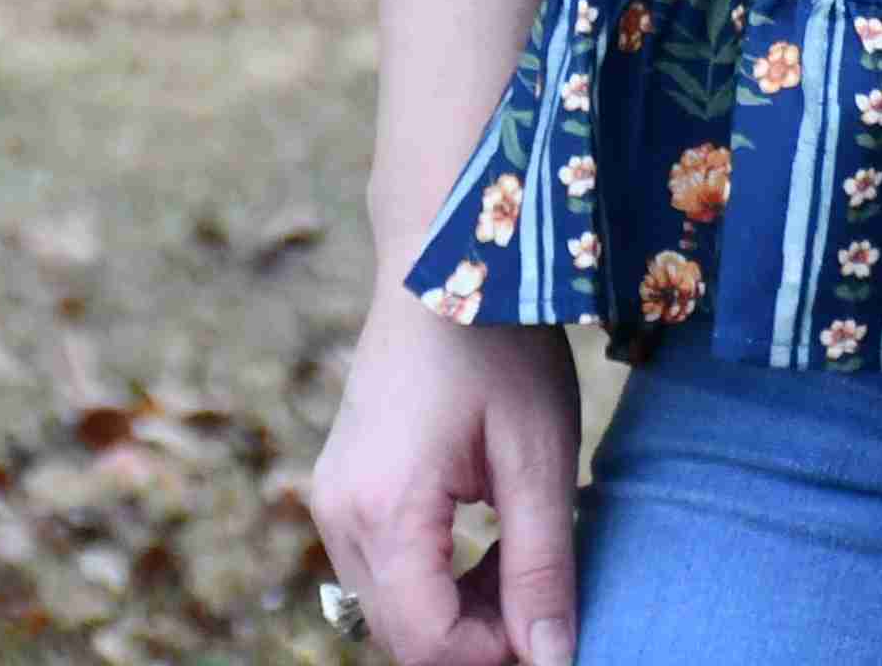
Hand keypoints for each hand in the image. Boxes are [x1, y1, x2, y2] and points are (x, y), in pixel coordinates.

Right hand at [308, 275, 586, 665]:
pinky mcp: (340, 489)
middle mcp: (337, 514)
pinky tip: (488, 542)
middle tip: (544, 601)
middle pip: (401, 635)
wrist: (443, 256)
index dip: (492, 657)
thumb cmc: (497, 341)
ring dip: (455, 614)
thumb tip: (551, 660)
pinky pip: (380, 571)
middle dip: (475, 641)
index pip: (426, 641)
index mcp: (382, 507)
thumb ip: (542, 565)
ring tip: (522, 563)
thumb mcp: (538, 453)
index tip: (551, 632)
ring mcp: (330, 500)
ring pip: (388, 609)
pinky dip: (433, 582)